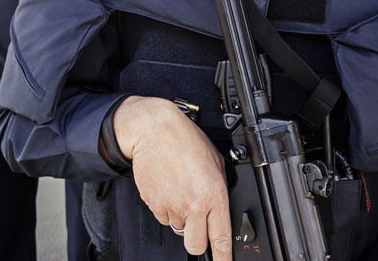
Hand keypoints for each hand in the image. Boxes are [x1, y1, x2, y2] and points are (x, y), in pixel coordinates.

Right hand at [112, 96, 232, 259]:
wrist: (154, 129)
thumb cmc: (185, 139)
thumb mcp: (215, 161)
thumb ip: (220, 187)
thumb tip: (222, 206)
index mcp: (213, 194)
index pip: (220, 238)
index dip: (224, 257)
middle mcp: (193, 204)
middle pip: (196, 245)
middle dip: (199, 241)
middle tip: (198, 225)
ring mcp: (171, 206)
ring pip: (178, 229)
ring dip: (181, 217)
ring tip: (180, 190)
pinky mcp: (153, 204)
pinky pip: (162, 217)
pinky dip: (166, 208)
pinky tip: (169, 187)